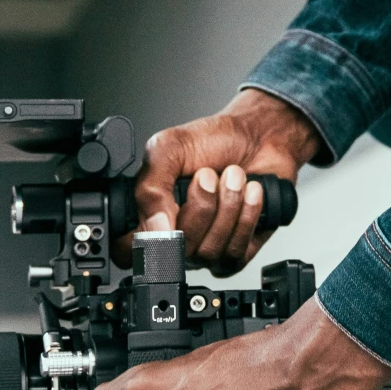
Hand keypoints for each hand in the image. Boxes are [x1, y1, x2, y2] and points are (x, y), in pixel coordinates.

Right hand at [127, 89, 324, 275]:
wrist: (259, 136)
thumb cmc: (215, 140)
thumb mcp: (169, 149)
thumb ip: (150, 188)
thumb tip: (154, 229)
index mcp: (150, 211)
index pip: (130, 250)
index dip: (146, 239)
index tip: (169, 208)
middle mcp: (175, 235)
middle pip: (175, 252)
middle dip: (201, 206)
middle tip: (209, 175)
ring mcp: (205, 246)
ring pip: (208, 253)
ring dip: (228, 206)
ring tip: (234, 177)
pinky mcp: (237, 250)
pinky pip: (236, 253)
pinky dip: (247, 217)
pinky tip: (251, 193)